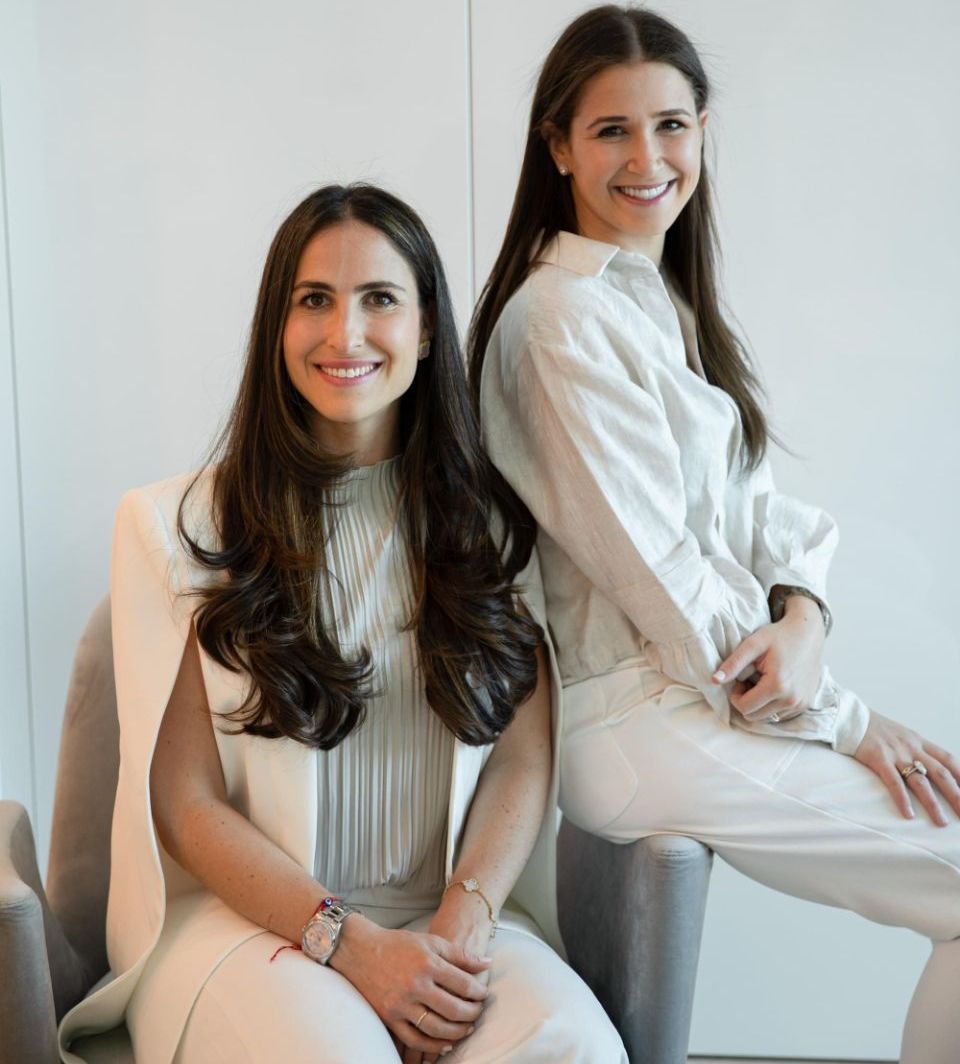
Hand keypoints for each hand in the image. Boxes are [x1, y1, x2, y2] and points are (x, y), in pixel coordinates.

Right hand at [329, 915, 489, 1057]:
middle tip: (478, 1012)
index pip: (463, 985)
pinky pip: (414, 1040)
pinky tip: (445, 1044)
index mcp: (428, 964)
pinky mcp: (389, 1018)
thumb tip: (487, 964)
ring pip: (436, 1028)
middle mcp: (415, 985)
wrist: (361, 951)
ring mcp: (401, 1004)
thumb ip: (460, 954)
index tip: (483, 995)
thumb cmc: (398, 944)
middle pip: (453, 1009)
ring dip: (457, 1033)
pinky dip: (433, 1046)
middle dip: (472, 1014)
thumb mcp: (431, 941)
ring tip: (467, 1029)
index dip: (478, 993)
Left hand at [713, 597, 824, 722]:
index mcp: (777, 686)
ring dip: (759, 704)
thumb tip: (714, 680)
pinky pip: (780, 715)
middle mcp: (792, 700)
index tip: (740, 679)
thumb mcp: (753, 644)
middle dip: (746, 701)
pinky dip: (772, 705)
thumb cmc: (779, 636)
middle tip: (749, 680)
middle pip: (755, 716)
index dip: (736, 695)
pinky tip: (773, 687)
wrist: (808, 633)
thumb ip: (733, 663)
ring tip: (762, 682)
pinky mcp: (806, 705)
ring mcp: (801, 704)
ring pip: (767, 718)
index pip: (745, 707)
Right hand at [853, 711, 959, 826]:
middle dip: (956, 796)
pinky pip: (893, 781)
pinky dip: (902, 798)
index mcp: (918, 741)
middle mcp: (912, 747)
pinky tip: (908, 814)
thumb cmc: (873, 728)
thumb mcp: (900, 735)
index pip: (948, 759)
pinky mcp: (878, 758)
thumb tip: (926, 767)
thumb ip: (914, 749)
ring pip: (920, 781)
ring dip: (933, 803)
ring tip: (942, 822)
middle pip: (941, 774)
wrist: (849, 716)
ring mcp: (896, 753)